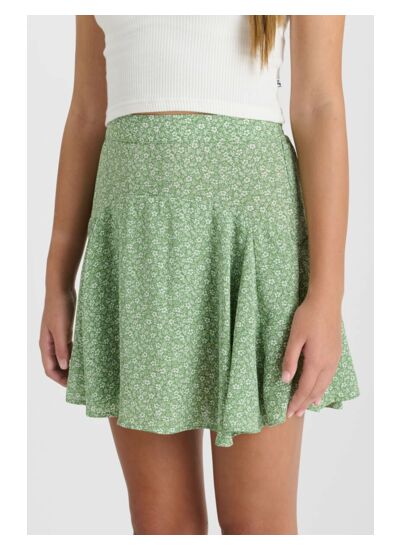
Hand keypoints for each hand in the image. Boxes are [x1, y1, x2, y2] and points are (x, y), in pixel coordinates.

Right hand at [39, 288, 75, 386]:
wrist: (60, 289)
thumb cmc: (60, 308)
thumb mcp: (62, 329)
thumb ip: (62, 348)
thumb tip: (63, 366)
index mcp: (46, 345)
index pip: (50, 369)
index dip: (60, 380)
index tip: (74, 387)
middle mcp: (49, 343)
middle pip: (55, 366)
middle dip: (65, 375)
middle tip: (81, 382)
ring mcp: (56, 337)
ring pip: (62, 357)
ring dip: (70, 365)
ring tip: (84, 372)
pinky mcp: (63, 331)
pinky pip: (67, 348)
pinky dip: (73, 354)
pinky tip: (84, 356)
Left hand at [281, 293, 341, 417]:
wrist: (326, 302)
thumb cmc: (308, 316)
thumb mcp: (294, 337)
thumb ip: (289, 359)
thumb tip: (285, 379)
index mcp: (316, 361)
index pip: (304, 388)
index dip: (296, 401)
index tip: (288, 412)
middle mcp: (328, 363)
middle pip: (316, 390)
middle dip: (305, 403)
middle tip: (295, 414)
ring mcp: (334, 358)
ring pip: (325, 384)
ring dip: (315, 396)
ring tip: (307, 405)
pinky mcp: (336, 353)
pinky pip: (330, 376)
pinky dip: (323, 386)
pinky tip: (319, 387)